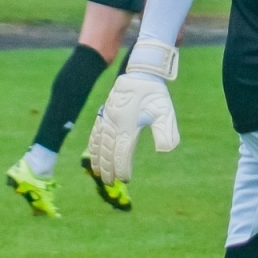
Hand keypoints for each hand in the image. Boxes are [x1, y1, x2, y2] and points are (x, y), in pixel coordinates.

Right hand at [88, 68, 179, 184]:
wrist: (141, 74)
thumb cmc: (155, 95)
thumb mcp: (165, 111)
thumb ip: (166, 131)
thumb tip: (166, 149)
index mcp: (128, 125)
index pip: (123, 152)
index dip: (122, 167)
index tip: (125, 179)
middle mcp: (114, 123)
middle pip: (108, 151)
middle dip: (108, 168)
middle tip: (110, 183)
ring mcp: (107, 118)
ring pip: (99, 144)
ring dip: (98, 160)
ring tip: (99, 174)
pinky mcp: (104, 114)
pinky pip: (94, 133)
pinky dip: (92, 146)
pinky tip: (92, 155)